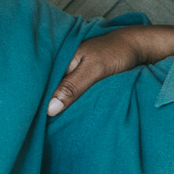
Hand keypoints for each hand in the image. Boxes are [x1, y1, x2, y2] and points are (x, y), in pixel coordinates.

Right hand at [46, 25, 173, 115]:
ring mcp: (74, 72)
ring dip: (61, 105)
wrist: (138, 47)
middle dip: (48, 105)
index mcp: (61, 58)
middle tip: (43, 126)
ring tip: (53, 125)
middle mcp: (65, 65)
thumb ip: (72, 87)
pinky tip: (69, 115)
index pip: (43, 83)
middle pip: (50, 89)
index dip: (38, 100)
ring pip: (62, 93)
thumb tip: (49, 110)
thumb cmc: (116, 53)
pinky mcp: (84, 79)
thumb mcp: (94, 70)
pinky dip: (72, 103)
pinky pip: (73, 93)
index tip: (35, 119)